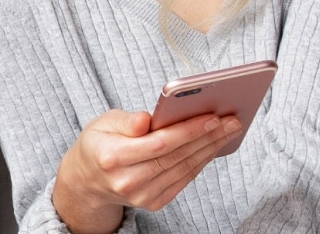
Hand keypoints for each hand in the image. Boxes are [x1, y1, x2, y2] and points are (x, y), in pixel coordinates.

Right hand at [52, 109, 241, 233]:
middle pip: (177, 157)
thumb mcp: (103, 122)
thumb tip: (147, 119)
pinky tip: (213, 147)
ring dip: (210, 149)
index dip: (188, 130)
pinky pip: (183, 180)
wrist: (88, 180)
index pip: (159, 143)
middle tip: (231, 121)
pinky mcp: (153, 202)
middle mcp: (128, 181)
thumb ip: (126, 121)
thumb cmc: (99, 143)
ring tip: (228, 131)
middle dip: (208, 137)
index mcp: (112, 156)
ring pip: (184, 169)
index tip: (212, 117)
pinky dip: (201, 162)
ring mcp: (142, 196)